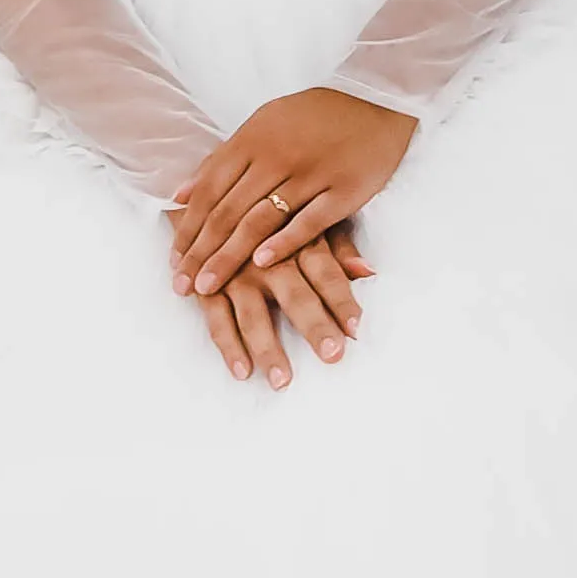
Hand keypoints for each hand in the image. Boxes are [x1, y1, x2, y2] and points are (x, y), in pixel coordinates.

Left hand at [171, 90, 417, 301]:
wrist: (374, 99)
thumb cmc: (314, 117)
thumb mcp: (262, 125)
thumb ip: (223, 160)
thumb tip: (182, 194)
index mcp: (252, 141)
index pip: (209, 191)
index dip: (188, 228)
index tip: (174, 262)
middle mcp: (275, 158)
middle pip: (227, 211)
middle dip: (200, 253)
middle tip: (182, 286)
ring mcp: (310, 174)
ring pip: (259, 220)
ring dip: (230, 256)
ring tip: (209, 286)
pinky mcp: (343, 191)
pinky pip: (309, 221)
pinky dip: (284, 242)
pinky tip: (262, 264)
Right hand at [190, 222, 374, 386]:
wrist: (211, 197)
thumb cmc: (271, 215)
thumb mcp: (306, 220)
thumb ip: (339, 246)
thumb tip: (368, 271)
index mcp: (297, 241)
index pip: (326, 273)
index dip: (341, 300)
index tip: (357, 328)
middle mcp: (267, 258)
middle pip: (295, 296)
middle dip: (314, 326)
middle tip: (332, 354)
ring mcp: (235, 273)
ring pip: (253, 315)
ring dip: (267, 348)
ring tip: (283, 380)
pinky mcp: (208, 286)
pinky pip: (216, 319)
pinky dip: (228, 346)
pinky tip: (242, 371)